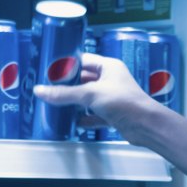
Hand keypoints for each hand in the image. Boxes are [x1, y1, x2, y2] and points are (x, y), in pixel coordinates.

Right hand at [33, 52, 155, 141]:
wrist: (146, 126)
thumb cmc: (123, 102)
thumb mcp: (90, 94)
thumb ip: (64, 94)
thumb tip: (40, 91)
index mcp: (108, 67)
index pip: (84, 60)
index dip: (68, 65)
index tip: (50, 70)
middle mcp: (111, 80)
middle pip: (84, 80)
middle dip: (68, 86)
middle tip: (49, 89)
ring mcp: (112, 98)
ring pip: (89, 99)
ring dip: (75, 103)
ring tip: (56, 105)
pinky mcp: (114, 114)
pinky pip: (95, 115)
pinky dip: (85, 119)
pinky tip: (73, 123)